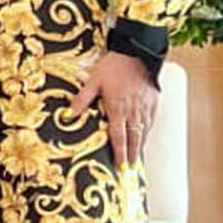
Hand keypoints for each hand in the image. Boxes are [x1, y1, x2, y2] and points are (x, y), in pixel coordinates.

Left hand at [72, 52, 158, 166]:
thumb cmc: (113, 65)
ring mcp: (145, 106)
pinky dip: (149, 132)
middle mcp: (133, 111)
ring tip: (137, 159)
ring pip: (144, 131)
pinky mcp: (154, 101)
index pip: (118, 136)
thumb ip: (82, 100)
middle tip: (130, 170)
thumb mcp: (93, 81)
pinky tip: (146, 138)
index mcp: (117, 108)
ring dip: (140, 146)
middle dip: (131, 155)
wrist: (137, 52)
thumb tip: (68, 115)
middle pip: (133, 138)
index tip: (119, 166)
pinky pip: (152, 121)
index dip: (119, 153)